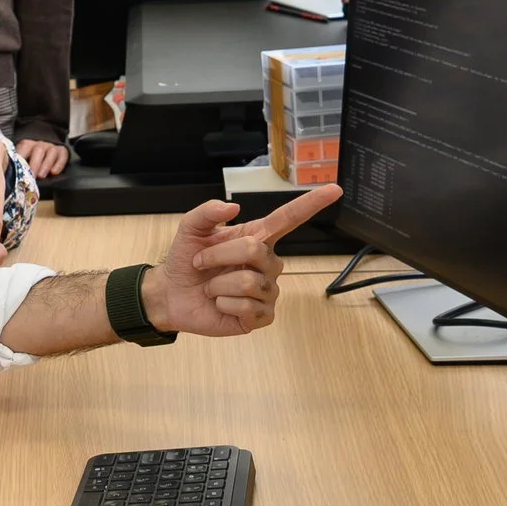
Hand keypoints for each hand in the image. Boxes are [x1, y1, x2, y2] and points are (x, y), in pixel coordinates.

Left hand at [15, 139, 69, 178]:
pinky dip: (59, 164)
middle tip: (31, 176)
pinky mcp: (62, 151)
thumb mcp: (23, 160)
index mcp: (27, 145)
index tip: (18, 170)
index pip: (23, 148)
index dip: (21, 159)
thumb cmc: (30, 159)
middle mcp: (40, 144)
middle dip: (34, 164)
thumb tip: (10, 175)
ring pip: (50, 152)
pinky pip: (62, 156)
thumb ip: (18, 165)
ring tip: (41, 176)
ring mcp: (52, 147)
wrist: (46, 151)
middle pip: (38, 150)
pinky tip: (54, 172)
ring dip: (46, 165)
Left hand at [145, 187, 341, 337]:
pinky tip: (219, 304)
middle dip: (218, 255)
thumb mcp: (190, 230)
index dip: (311, 204)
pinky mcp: (262, 316)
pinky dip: (224, 304)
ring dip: (218, 284)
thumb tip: (233, 206)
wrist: (172, 295)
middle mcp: (268, 263)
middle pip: (255, 251)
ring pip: (249, 282)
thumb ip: (207, 213)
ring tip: (211, 287)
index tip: (334, 189)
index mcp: (256, 238)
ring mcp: (268, 291)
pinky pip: (248, 308)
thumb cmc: (186, 261)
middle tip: (199, 262)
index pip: (289, 219)